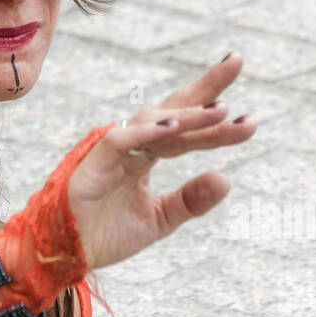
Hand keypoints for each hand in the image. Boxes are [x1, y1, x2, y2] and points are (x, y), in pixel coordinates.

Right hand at [66, 53, 254, 270]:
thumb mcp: (159, 220)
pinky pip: (120, 140)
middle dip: (205, 88)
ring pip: (154, 122)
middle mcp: (132, 145)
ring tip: (222, 110)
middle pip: (173, 109)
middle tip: (236, 61)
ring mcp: (112, 150)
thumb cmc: (104, 233)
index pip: (185, 125)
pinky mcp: (93, 163)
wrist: (64, 255)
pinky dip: (145, 132)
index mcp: (147, 154)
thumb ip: (190, 200)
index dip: (214, 113)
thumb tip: (226, 178)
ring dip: (188, 116)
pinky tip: (173, 127)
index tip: (250, 115)